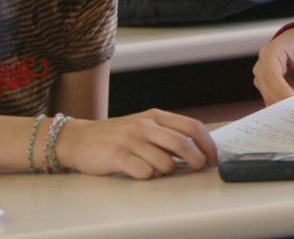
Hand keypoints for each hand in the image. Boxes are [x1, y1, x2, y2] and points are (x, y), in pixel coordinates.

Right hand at [53, 108, 217, 179]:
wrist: (80, 138)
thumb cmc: (116, 135)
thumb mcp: (143, 126)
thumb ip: (166, 134)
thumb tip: (196, 149)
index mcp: (155, 116)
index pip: (192, 126)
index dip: (207, 143)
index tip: (213, 157)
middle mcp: (145, 126)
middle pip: (183, 143)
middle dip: (197, 159)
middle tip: (199, 168)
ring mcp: (131, 141)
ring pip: (165, 162)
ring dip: (168, 171)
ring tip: (160, 170)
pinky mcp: (118, 156)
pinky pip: (144, 173)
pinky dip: (148, 176)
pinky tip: (140, 172)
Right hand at [253, 27, 293, 104]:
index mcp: (270, 53)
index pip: (271, 76)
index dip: (282, 92)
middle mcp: (261, 67)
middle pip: (268, 91)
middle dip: (286, 103)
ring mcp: (262, 79)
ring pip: (270, 99)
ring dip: (287, 107)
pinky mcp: (267, 88)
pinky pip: (275, 100)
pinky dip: (288, 106)